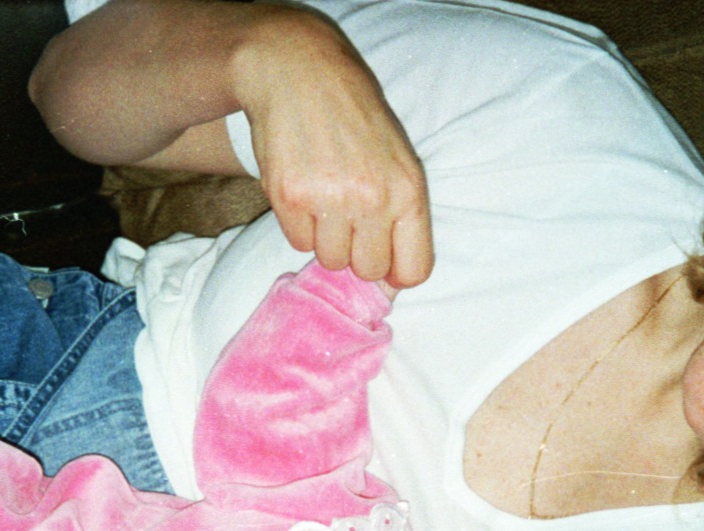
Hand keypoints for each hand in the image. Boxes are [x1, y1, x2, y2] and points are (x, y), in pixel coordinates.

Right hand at [234, 10, 432, 287]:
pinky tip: (303, 191)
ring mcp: (329, 199)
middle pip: (367, 269)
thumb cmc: (356, 118)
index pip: (413, 270)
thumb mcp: (397, 158)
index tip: (383, 261)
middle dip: (357, 252)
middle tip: (348, 218)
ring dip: (325, 238)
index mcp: (409, 190)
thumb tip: (391, 284)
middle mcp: (372, 200)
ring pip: (329, 259)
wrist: (301, 72)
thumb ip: (401, 216)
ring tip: (325, 199)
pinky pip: (297, 242)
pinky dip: (299, 226)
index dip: (396, 273)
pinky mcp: (289, 197)